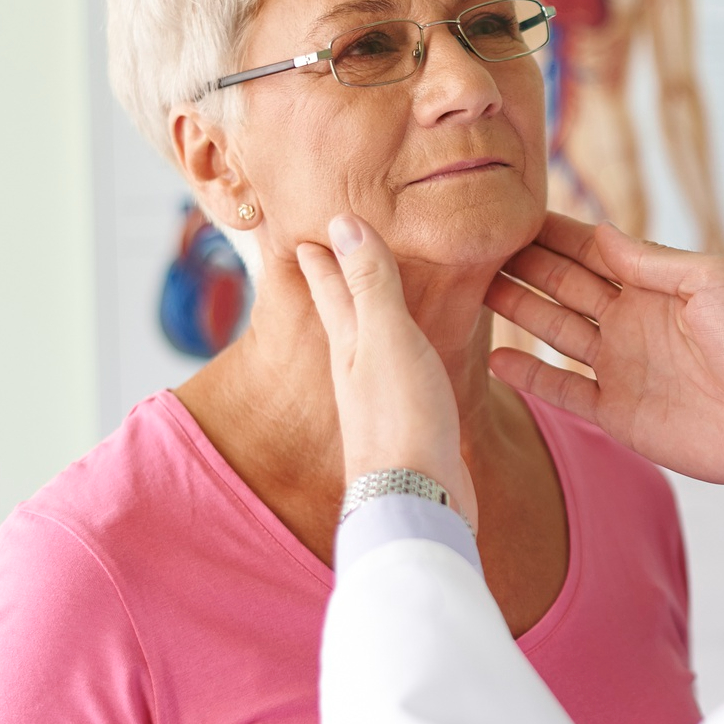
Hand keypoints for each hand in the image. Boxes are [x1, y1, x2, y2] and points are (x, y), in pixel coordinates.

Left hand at [298, 216, 477, 530]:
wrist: (419, 499)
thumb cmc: (402, 418)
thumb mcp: (387, 338)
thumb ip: (371, 283)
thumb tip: (343, 224)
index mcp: (350, 344)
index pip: (328, 286)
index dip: (319, 256)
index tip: (303, 229)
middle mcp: (360, 369)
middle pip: (343, 313)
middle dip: (333, 281)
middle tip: (322, 250)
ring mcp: (385, 398)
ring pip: (372, 341)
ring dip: (369, 313)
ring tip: (372, 292)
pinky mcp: (413, 421)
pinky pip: (404, 369)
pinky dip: (405, 348)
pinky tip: (414, 354)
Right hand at [486, 214, 723, 493]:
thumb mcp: (712, 282)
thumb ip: (651, 261)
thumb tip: (602, 231)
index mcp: (655, 284)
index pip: (591, 249)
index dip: (551, 232)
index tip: (507, 211)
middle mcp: (630, 321)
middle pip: (563, 285)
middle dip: (521, 263)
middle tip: (471, 243)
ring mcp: (621, 367)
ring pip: (554, 331)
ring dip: (515, 310)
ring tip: (469, 289)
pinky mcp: (617, 412)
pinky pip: (563, 390)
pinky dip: (529, 375)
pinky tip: (493, 357)